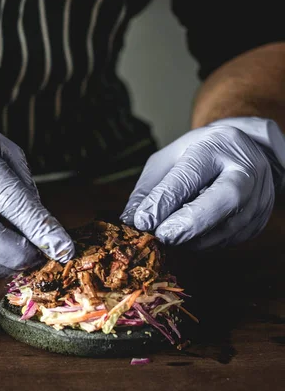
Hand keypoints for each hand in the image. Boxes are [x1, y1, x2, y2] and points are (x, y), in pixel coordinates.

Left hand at [121, 117, 284, 248]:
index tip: (144, 222)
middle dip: (191, 222)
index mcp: (215, 146)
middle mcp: (245, 169)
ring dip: (195, 239)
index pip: (190, 175)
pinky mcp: (260, 218)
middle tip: (163, 237)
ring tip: (171, 239)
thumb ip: (147, 189)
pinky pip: (233, 238)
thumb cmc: (197, 155)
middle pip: (225, 198)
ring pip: (230, 225)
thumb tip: (130, 220)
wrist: (242, 152)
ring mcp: (259, 195)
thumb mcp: (166, 160)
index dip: (165, 201)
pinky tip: (190, 239)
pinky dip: (207, 243)